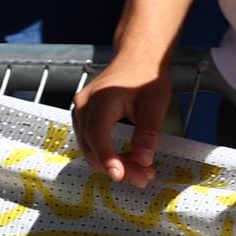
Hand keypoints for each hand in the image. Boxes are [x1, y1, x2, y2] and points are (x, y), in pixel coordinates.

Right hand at [73, 55, 174, 185]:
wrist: (136, 56)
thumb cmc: (146, 76)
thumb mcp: (155, 104)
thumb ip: (147, 133)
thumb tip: (143, 161)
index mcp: (102, 99)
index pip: (98, 134)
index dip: (107, 157)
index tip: (119, 176)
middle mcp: (83, 105)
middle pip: (92, 145)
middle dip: (116, 166)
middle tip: (143, 178)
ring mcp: (80, 109)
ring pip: (89, 147)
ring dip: (111, 163)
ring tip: (139, 172)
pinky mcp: (83, 115)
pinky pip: (90, 140)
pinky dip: (106, 154)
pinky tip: (127, 160)